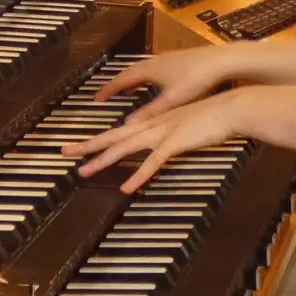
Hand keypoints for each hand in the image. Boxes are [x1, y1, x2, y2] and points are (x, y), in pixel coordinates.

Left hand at [63, 91, 247, 192]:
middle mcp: (152, 125)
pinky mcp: (175, 142)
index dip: (97, 139)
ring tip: (84, 172)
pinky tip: (126, 187)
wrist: (231, 108)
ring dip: (103, 160)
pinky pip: (152, 162)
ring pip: (125, 148)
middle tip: (64, 153)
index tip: (80, 146)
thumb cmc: (212, 118)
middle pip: (113, 137)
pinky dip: (138, 175)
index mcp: (154, 122)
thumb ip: (169, 135)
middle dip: (88, 146)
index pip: (119, 132)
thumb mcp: (185, 126)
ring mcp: (162, 133)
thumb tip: (159, 146)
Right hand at [96, 45, 245, 123]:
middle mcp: (154, 61)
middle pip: (129, 72)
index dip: (108, 90)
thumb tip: (128, 124)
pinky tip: (155, 83)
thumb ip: (150, 112)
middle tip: (107, 94)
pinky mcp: (179, 59)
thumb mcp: (172, 100)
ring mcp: (167, 59)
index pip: (121, 80)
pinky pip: (154, 68)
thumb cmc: (197, 79)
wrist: (222, 60)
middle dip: (117, 84)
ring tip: (127, 89)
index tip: (96, 98)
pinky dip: (147, 77)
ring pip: (143, 69)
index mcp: (149, 70)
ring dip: (132, 79)